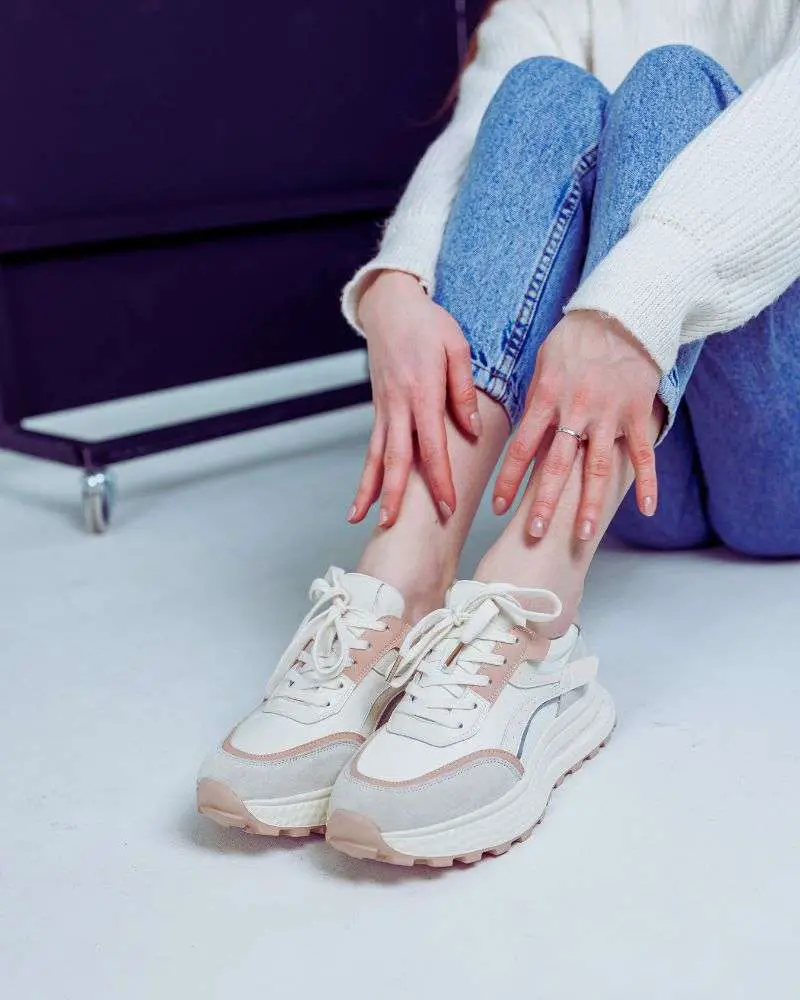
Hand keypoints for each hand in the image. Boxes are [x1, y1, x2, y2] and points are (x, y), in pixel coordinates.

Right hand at [349, 271, 480, 527]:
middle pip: (396, 458)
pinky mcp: (379, 408)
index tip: (448, 506)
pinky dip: (366, 473)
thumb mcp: (456, 347)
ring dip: (369, 490)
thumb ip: (463, 389)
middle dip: (396, 495)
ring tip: (361, 520)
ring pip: (375, 456)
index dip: (440, 479)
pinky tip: (363, 497)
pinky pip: (371, 446)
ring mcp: (384, 408)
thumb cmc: (428, 323)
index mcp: (422, 392)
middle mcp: (398, 405)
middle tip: (394, 527)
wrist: (390, 304)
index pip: (432, 446)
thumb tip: (471, 428)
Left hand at [493, 309, 661, 539]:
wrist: (621, 314)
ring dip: (588, 502)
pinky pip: (642, 454)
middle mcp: (576, 410)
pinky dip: (647, 482)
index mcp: (546, 398)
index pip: (522, 447)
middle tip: (533, 533)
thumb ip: (535, 402)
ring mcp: (608, 414)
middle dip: (544, 501)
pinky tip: (647, 509)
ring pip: (597, 467)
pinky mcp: (636, 414)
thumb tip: (524, 434)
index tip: (497, 507)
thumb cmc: (574, 340)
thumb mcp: (542, 364)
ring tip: (580, 533)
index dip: (509, 480)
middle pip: (557, 464)